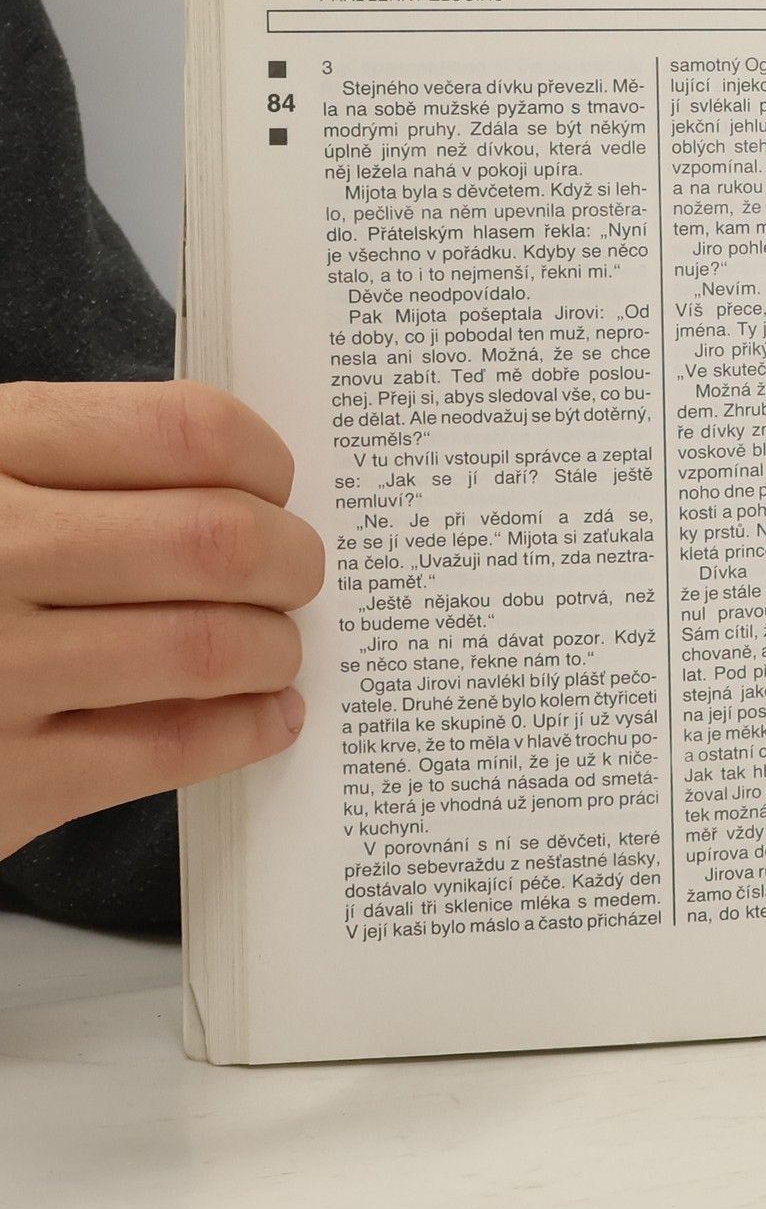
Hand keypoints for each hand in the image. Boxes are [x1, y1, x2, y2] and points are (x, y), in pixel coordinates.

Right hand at [0, 381, 324, 858]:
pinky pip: (171, 747)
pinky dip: (248, 730)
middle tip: (295, 575)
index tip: (275, 486)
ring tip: (273, 649)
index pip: (184, 430)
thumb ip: (83, 470)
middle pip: (217, 539)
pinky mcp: (6, 778)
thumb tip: (252, 494)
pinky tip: (265, 716)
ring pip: (210, 646)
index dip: (263, 461)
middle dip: (291, 560)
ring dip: (275, 649)